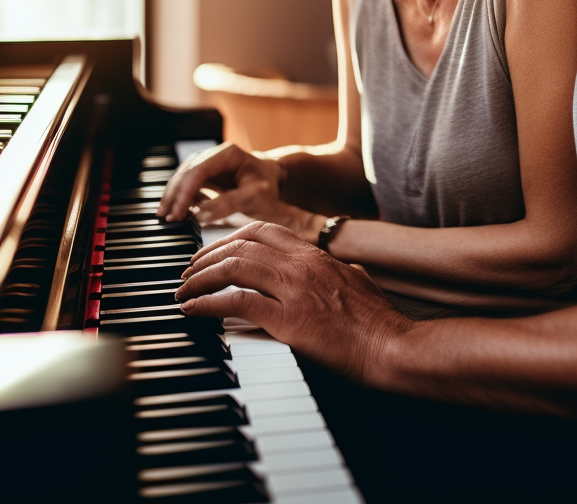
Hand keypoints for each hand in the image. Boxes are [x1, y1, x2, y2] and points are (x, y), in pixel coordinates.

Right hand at [157, 143, 324, 240]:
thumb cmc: (268, 187)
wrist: (274, 181)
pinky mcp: (207, 175)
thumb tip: (201, 214)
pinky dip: (182, 198)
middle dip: (175, 195)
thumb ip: (230, 203)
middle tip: (167, 218)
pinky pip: (188, 184)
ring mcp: (210, 163)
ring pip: (183, 177)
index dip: (185, 192)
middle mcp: (215, 155)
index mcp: (228, 154)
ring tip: (169, 217)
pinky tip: (182, 212)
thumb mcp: (255, 196)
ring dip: (174, 197)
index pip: (198, 170)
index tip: (178, 213)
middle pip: (186, 172)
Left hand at [176, 221, 412, 380]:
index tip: (214, 251)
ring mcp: (294, 289)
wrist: (393, 346)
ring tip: (184, 291)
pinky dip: (209, 303)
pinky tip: (194, 309)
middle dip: (207, 255)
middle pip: (241, 244)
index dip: (231, 237)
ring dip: (201, 278)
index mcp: (315, 254)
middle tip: (189, 271)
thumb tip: (335, 267)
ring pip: (234, 267)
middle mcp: (301, 264)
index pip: (263, 230)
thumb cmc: (378, 321)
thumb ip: (338, 269)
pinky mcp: (288, 320)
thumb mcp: (357, 280)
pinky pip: (236, 303)